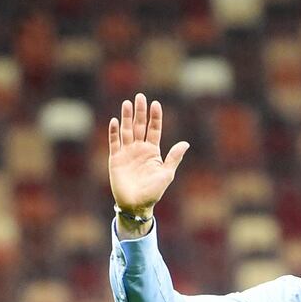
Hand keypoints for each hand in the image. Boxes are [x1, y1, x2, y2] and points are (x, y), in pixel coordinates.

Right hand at [108, 93, 188, 217]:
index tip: (156, 104)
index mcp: (153, 151)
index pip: (154, 129)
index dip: (155, 117)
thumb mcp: (166, 174)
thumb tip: (185, 143)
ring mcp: (127, 152)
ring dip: (126, 117)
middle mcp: (139, 149)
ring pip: (126, 130)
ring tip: (127, 103)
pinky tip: (115, 121)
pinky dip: (114, 132)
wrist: (136, 204)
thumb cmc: (153, 191)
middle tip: (140, 96)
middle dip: (140, 112)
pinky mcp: (116, 159)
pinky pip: (114, 142)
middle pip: (139, 126)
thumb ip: (174, 158)